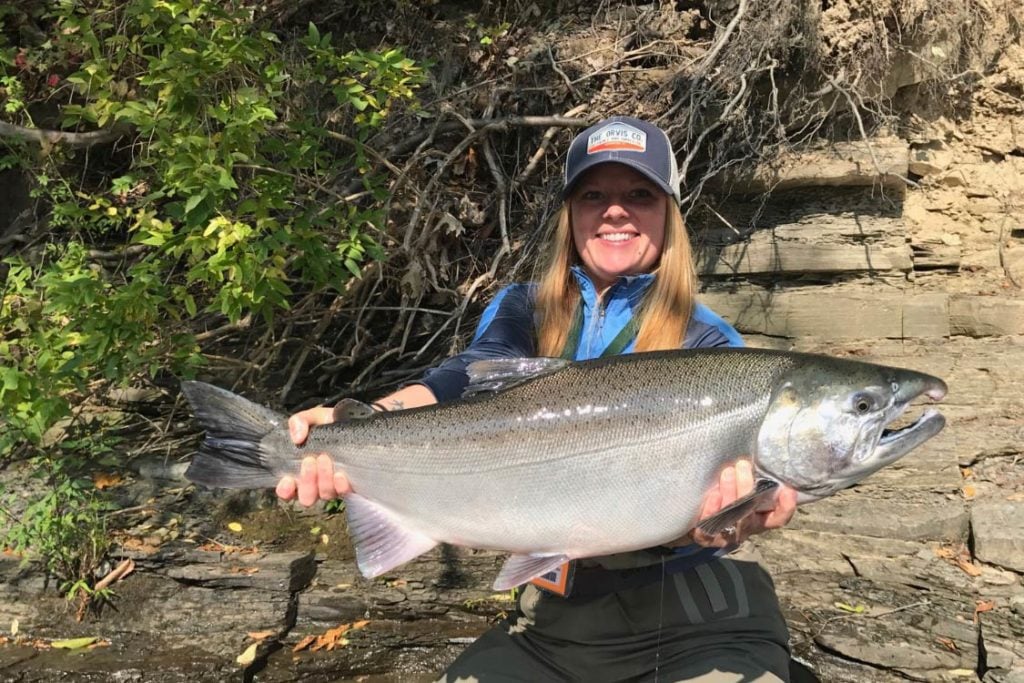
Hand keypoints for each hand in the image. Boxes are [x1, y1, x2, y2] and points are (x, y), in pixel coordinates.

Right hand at [275, 406, 349, 506]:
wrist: (356, 422)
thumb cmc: (330, 423)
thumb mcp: (313, 417)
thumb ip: (300, 421)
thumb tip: (297, 437)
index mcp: (301, 470)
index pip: (288, 491)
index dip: (285, 491)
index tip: (287, 480)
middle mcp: (316, 482)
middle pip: (306, 497)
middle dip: (306, 481)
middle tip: (310, 460)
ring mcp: (333, 486)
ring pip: (324, 494)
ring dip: (323, 479)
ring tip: (325, 458)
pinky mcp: (351, 485)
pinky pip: (344, 492)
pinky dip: (340, 485)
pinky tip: (340, 474)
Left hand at [668, 460, 797, 548]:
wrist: (696, 520)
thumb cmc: (725, 498)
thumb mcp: (742, 489)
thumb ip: (753, 480)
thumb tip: (760, 454)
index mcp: (759, 519)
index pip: (778, 518)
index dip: (786, 507)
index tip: (788, 490)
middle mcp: (744, 528)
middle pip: (750, 514)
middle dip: (747, 488)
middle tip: (742, 465)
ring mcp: (726, 535)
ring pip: (732, 519)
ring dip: (731, 494)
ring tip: (727, 472)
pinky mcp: (706, 537)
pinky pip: (709, 528)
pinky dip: (712, 510)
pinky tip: (713, 494)